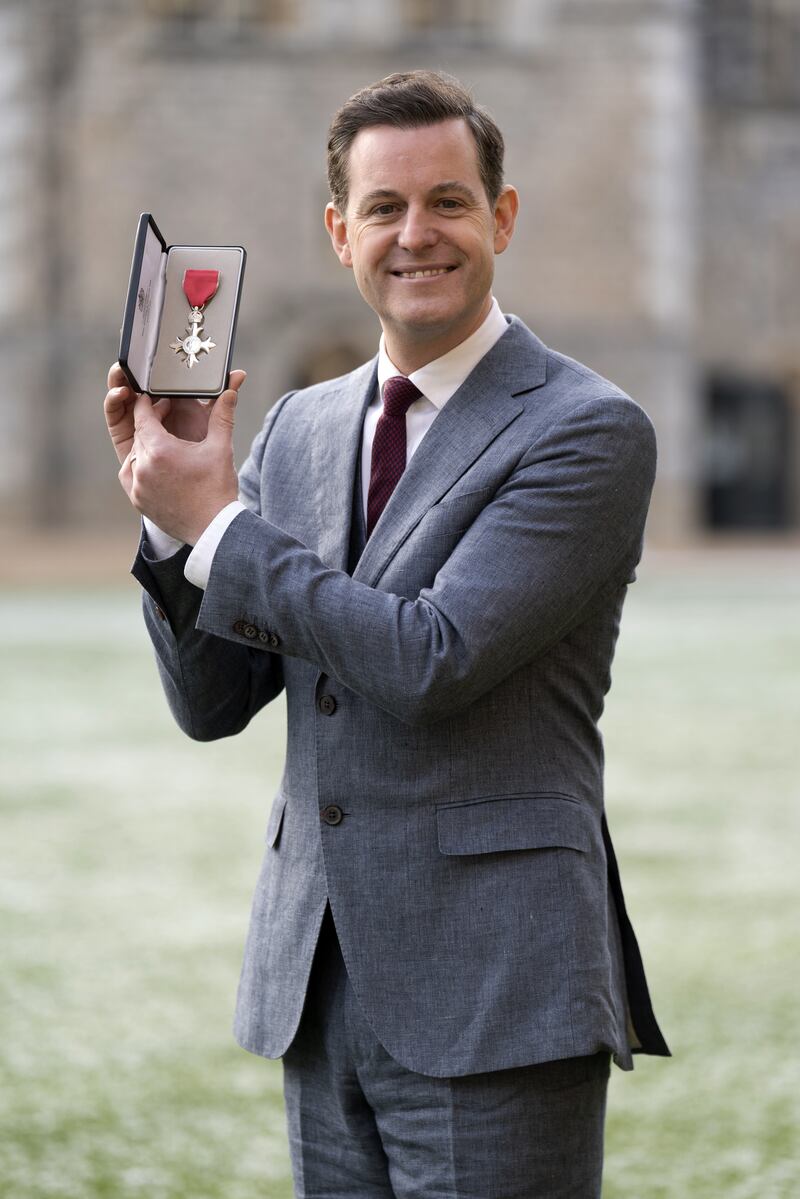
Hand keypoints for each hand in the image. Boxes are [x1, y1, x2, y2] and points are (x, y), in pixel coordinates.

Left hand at [116, 370, 246, 543]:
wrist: (214, 529)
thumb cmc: (218, 488)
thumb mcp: (220, 448)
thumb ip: (221, 415)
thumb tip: (230, 389)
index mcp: (160, 450)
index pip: (143, 415)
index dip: (151, 404)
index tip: (159, 400)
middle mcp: (142, 467)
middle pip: (139, 434)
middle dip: (151, 425)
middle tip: (166, 418)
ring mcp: (137, 486)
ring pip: (134, 454)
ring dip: (146, 446)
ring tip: (166, 445)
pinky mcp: (137, 500)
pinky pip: (132, 475)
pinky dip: (141, 467)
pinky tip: (159, 465)